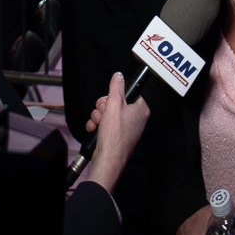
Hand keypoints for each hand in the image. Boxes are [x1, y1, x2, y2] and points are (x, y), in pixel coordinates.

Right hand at [83, 72, 149, 195]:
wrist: (108, 159)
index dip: (115, 95)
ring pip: (108, 113)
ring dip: (98, 116)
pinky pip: (105, 123)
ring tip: (98, 123)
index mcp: (140, 110)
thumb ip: (116, 87)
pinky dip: (97, 125)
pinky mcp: (116, 135)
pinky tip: (94, 129)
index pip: (128, 92)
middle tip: (103, 113)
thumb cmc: (115, 136)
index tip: (110, 101)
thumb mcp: (114, 104)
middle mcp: (135, 119)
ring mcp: (126, 128)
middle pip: (115, 102)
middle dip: (104, 107)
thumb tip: (118, 76)